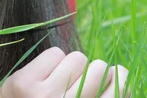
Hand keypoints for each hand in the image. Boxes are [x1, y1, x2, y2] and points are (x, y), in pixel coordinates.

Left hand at [0, 48, 128, 96]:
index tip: (115, 74)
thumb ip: (97, 95)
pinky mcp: (25, 81)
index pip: (118, 92)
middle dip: (93, 68)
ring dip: (70, 63)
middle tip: (80, 77)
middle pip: (99, 69)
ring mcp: (45, 95)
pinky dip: (52, 59)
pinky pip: (55, 53)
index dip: (120, 78)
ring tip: (59, 77)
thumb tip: (121, 73)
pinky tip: (43, 74)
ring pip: (78, 58)